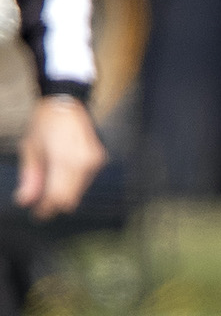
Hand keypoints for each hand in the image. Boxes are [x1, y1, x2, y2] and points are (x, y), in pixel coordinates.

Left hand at [15, 96, 104, 220]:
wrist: (67, 101)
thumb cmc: (45, 122)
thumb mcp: (31, 149)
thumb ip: (30, 177)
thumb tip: (25, 201)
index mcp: (64, 159)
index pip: (57, 196)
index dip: (46, 209)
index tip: (37, 215)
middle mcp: (83, 162)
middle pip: (71, 198)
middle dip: (55, 204)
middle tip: (40, 206)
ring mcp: (94, 160)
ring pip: (79, 191)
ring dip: (64, 193)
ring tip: (49, 185)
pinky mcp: (99, 158)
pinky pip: (85, 180)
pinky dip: (73, 183)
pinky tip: (61, 174)